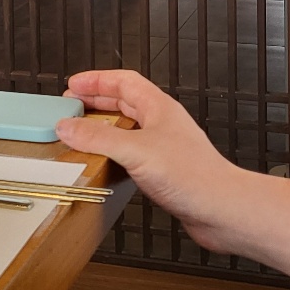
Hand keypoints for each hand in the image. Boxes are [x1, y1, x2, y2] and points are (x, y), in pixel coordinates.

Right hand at [55, 69, 247, 251]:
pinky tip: (104, 162)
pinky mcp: (163, 170)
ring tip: (81, 133)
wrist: (221, 210)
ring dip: (103, 127)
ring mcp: (163, 147)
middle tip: (72, 105)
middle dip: (96, 101)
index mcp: (159, 107)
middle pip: (124, 102)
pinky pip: (131, 153)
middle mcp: (162, 123)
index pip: (124, 81)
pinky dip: (113, 153)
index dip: (97, 80)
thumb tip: (68, 126)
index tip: (74, 84)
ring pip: (127, 128)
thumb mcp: (136, 150)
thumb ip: (99, 137)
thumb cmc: (193, 175)